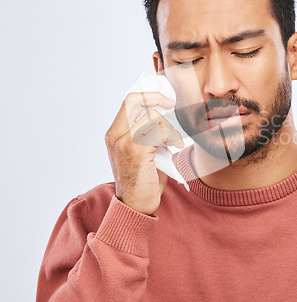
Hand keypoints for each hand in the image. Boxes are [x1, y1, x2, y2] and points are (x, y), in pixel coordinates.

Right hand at [105, 92, 183, 214]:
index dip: (148, 96)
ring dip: (169, 126)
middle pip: (134, 99)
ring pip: (151, 115)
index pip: (128, 101)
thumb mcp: (142, 152)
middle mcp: (115, 135)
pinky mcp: (136, 150)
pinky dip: (172, 136)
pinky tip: (176, 147)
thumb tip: (166, 116)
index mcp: (114, 134)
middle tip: (171, 104)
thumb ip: (147, 133)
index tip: (165, 101)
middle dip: (157, 97)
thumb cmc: (143, 180)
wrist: (135, 206)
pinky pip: (158, 130)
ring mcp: (124, 141)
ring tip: (175, 141)